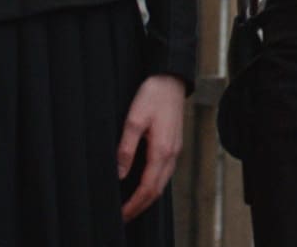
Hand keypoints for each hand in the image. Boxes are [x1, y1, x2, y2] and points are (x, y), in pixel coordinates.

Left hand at [117, 75, 185, 221]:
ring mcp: (176, 150)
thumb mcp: (134, 119)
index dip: (134, 204)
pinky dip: (154, 185)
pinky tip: (144, 186)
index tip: (121, 214)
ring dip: (147, 198)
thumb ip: (127, 148)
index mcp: (162, 150)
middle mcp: (172, 154)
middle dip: (140, 206)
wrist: (171, 79)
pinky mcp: (175, 145)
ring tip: (131, 206)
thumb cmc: (153, 95)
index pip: (147, 187)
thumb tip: (120, 174)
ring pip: (163, 183)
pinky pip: (165, 173)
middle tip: (124, 216)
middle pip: (157, 190)